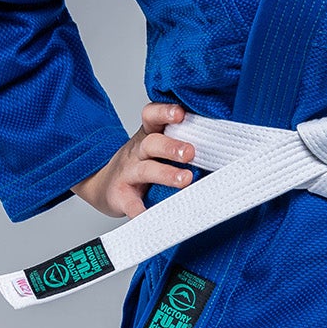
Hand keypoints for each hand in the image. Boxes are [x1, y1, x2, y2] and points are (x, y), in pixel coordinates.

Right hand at [72, 102, 194, 218]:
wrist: (103, 184)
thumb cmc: (141, 165)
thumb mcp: (156, 148)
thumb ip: (182, 146)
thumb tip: (223, 152)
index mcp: (148, 136)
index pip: (152, 116)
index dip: (164, 112)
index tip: (181, 113)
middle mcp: (138, 152)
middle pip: (152, 143)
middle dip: (171, 147)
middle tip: (191, 152)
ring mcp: (128, 173)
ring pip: (146, 170)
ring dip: (166, 174)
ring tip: (185, 180)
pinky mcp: (121, 196)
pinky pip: (132, 204)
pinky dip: (143, 211)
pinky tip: (156, 216)